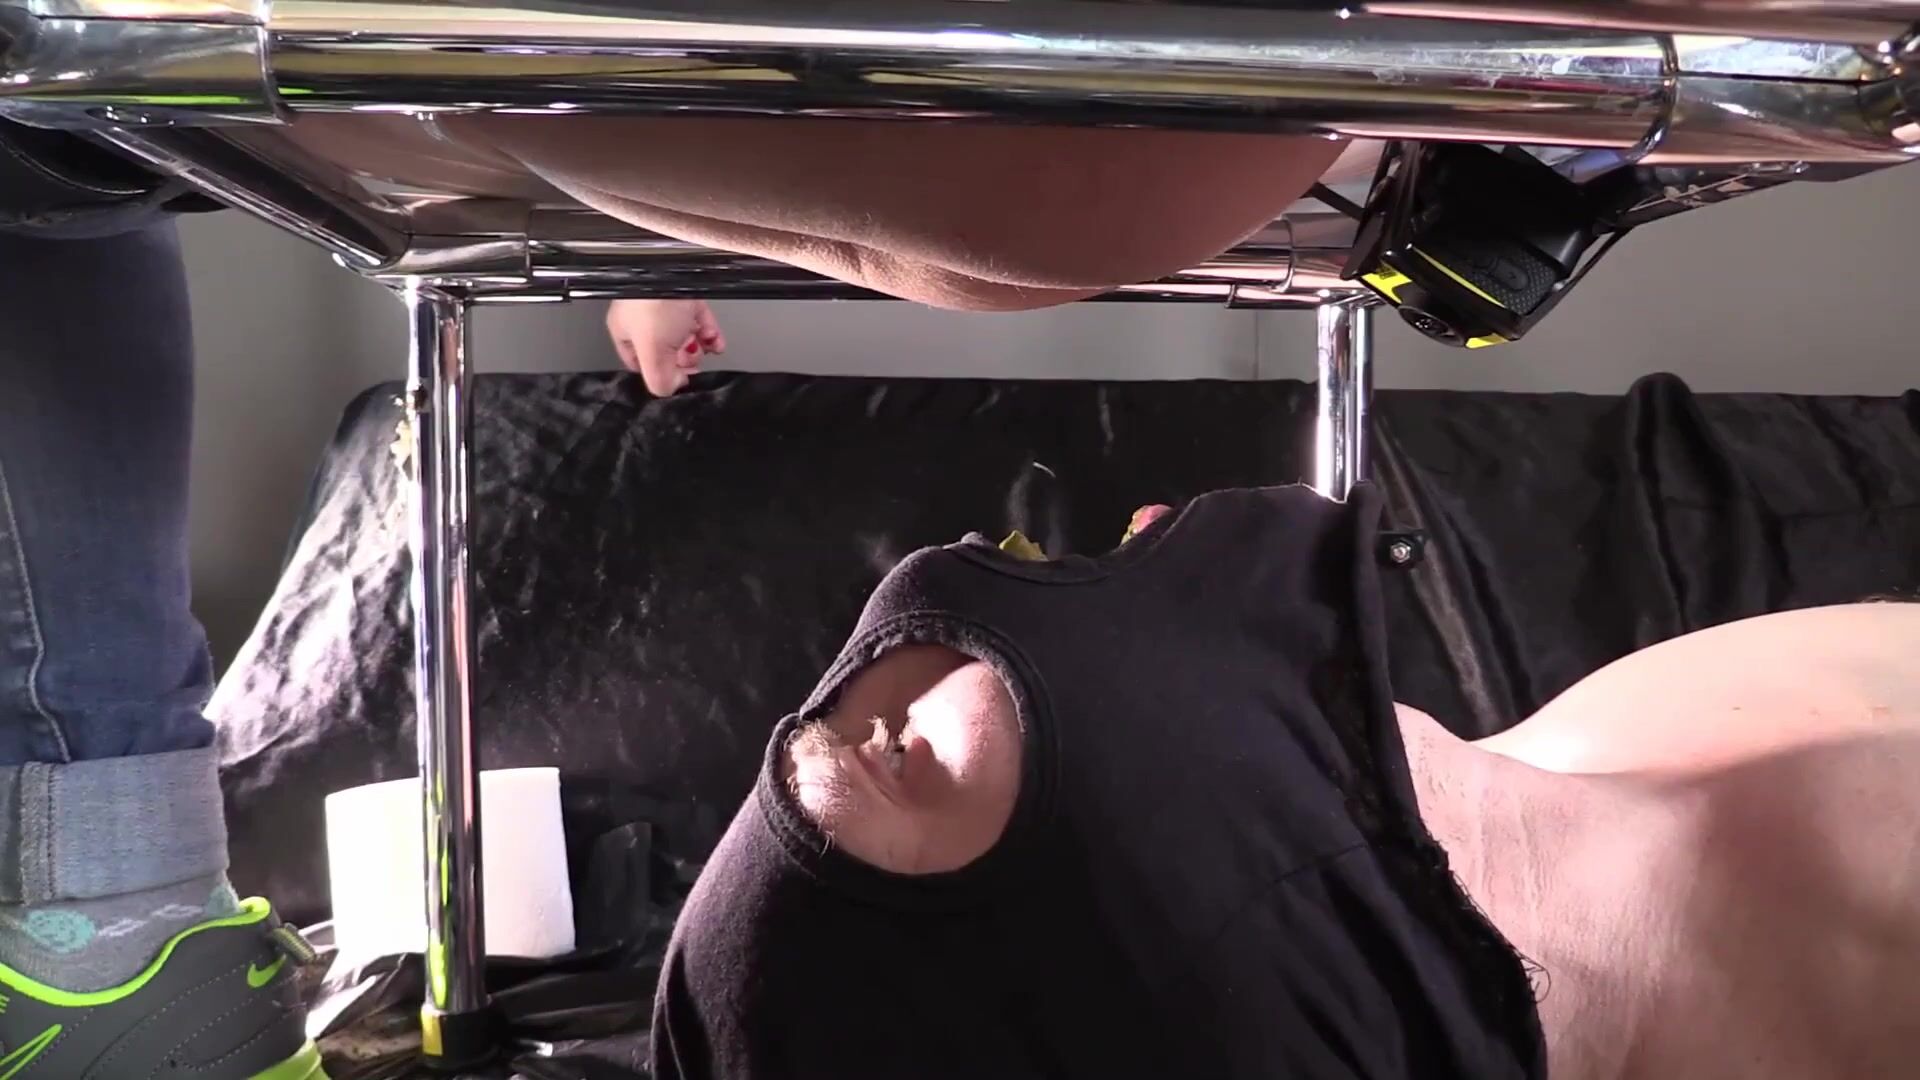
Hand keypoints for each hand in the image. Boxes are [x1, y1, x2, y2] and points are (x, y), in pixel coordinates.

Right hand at [606, 299, 725, 395]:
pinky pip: (699, 319)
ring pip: (685, 335)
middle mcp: (644, 319)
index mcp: (626, 331)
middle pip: (666, 350)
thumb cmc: (654, 304)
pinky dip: (709, 332)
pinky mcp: (687, 294)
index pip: (638, 362)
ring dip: (699, 346)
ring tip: (706, 347)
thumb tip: (673, 386)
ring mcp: (666, 306)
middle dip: (682, 359)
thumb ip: (659, 380)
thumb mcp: (652, 353)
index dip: (657, 373)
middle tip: (691, 359)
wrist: (675, 269)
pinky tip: (716, 340)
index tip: (674, 379)